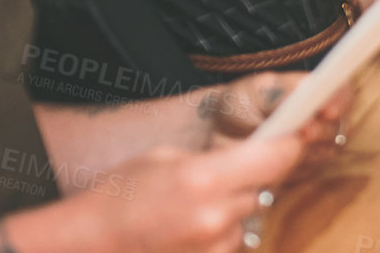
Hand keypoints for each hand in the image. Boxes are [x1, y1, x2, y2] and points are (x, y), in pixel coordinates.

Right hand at [77, 136, 302, 252]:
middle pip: (263, 190)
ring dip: (232, 210)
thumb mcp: (164, 159)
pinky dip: (218, 234)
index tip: (292, 137)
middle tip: (221, 175)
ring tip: (190, 208)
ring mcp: (212, 248)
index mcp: (204, 178)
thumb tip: (251, 157)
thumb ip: (214, 160)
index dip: (288, 145)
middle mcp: (215, 216)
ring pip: (248, 219)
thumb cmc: (116, 197)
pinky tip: (186, 229)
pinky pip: (230, 243)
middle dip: (251, 179)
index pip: (276, 158)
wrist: (87, 245)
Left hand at [200, 71, 352, 160]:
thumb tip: (307, 88)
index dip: (340, 101)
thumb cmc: (239, 103)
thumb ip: (283, 90)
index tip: (327, 110)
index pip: (342, 93)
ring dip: (304, 152)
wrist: (215, 133)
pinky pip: (306, 173)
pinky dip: (291, 169)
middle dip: (322, 131)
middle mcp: (322, 119)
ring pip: (324, 153)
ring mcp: (315, 147)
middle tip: (304, 132)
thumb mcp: (257, 90)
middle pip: (338, 127)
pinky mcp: (302, 171)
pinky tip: (272, 164)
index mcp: (316, 92)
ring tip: (279, 147)